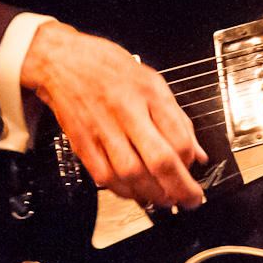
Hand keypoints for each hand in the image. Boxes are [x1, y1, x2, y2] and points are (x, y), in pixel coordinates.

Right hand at [20, 21, 206, 206]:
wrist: (65, 62)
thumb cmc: (110, 68)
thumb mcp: (153, 82)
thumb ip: (177, 118)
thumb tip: (197, 151)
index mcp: (149, 94)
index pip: (178, 137)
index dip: (190, 162)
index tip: (195, 170)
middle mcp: (127, 112)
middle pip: (158, 160)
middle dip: (178, 187)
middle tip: (189, 199)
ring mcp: (103, 129)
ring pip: (131, 174)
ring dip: (152, 194)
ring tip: (165, 200)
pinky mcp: (82, 143)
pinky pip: (104, 176)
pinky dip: (123, 191)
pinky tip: (135, 193)